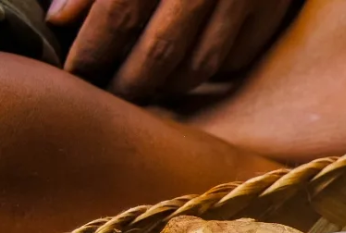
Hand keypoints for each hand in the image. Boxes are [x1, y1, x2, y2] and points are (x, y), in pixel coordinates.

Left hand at [47, 0, 293, 101]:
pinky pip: (237, 59)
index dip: (92, 53)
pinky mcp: (272, 9)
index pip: (118, 17)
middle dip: (129, 84)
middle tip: (109, 96)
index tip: (76, 74)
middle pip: (160, 53)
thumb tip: (60, 19)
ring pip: (201, 66)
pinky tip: (186, 72)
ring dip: (168, 87)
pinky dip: (209, 73)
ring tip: (145, 90)